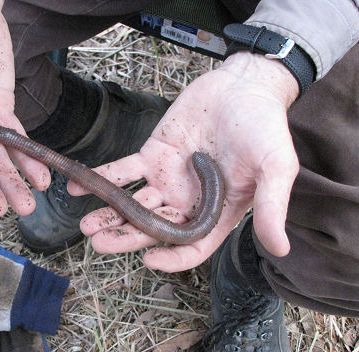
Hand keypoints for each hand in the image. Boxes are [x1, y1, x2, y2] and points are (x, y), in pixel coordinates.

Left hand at [71, 53, 299, 272]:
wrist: (242, 86)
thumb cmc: (264, 127)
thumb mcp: (276, 167)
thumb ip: (272, 206)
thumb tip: (280, 248)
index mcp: (217, 212)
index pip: (192, 246)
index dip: (172, 258)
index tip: (149, 260)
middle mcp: (187, 202)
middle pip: (153, 229)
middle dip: (126, 237)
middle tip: (100, 243)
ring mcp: (166, 180)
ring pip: (134, 204)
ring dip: (109, 214)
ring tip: (86, 225)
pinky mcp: (151, 155)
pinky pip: (123, 170)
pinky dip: (101, 177)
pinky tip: (78, 184)